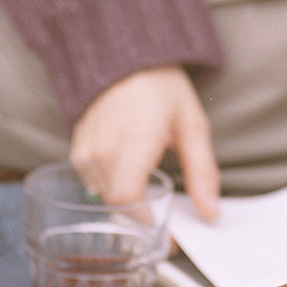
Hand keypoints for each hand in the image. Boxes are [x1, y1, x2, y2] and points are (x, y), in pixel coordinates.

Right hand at [69, 66, 220, 221]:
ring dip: (125, 199)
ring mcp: (86, 146)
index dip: (144, 220)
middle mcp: (105, 145)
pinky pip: (90, 182)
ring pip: (102, 195)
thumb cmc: (162, 90)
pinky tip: (126, 169)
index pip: (126, 196)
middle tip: (162, 211)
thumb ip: (202, 172)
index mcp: (137, 138)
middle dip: (140, 214)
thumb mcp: (193, 126)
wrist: (126, 58)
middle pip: (116, 202)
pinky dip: (109, 185)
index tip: (163, 229)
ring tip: (145, 182)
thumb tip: (210, 213)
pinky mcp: (76, 148)